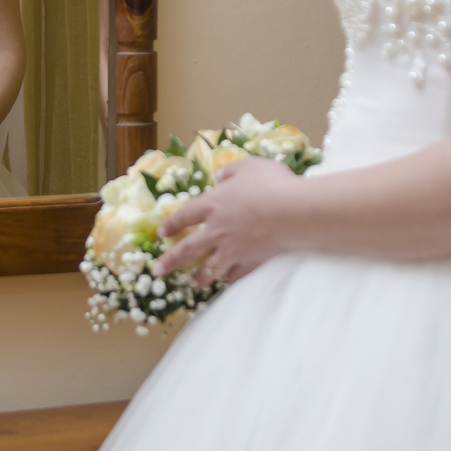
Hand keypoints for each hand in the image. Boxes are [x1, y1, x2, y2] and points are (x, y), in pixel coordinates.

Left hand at [156, 157, 302, 283]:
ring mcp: (232, 250)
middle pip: (187, 249)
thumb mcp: (248, 166)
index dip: (172, 224)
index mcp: (212, 204)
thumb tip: (220, 177)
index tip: (162, 233)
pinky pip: (234, 275)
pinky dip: (229, 279)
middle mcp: (216, 230)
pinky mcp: (250, 263)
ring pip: (209, 268)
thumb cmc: (270, 184)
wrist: (292, 212)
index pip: (185, 216)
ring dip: (198, 277)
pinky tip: (226, 281)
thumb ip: (230, 172)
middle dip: (171, 260)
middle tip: (158, 270)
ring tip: (192, 283)